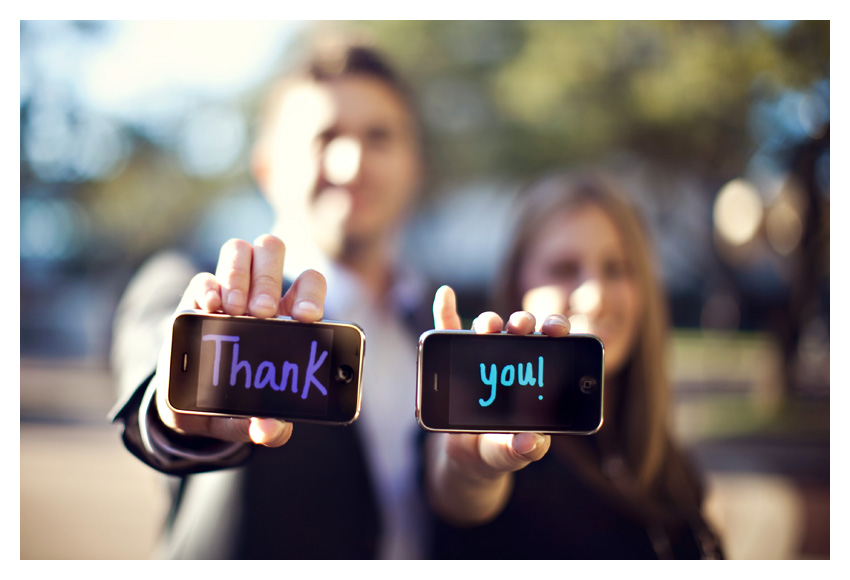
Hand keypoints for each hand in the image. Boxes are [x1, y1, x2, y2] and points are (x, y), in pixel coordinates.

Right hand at [154, 234, 326, 446]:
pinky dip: (208, 287)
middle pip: (272, 252)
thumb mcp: (250, 419)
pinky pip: (204, 277)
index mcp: (287, 318)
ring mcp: (228, 293)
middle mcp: (260, 297)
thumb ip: (266, 427)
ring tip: (233, 310)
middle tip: (261, 313)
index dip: (311, 291)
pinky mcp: (196, 301)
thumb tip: (269, 430)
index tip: (305, 316)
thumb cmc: (233, 403)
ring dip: (239, 275)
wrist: (188, 404)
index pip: (309, 284)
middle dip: (269, 279)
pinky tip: (210, 308)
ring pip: (240, 251)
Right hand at [427, 285, 569, 523]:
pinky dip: (446, 309)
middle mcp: (512, 360)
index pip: (552, 345)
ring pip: (490, 328)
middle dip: (525, 321)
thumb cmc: (496, 450)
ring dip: (491, 321)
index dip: (557, 331)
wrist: (464, 455)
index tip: (558, 331)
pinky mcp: (454, 358)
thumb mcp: (510, 454)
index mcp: (536, 377)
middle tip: (523, 327)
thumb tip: (532, 442)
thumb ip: (522, 450)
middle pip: (523, 330)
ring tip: (490, 328)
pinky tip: (446, 294)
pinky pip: (448, 330)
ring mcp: (482, 357)